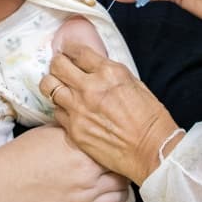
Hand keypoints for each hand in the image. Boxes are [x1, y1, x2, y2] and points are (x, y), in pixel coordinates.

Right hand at [0, 124, 131, 201]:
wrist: (4, 185)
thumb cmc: (22, 155)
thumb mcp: (50, 131)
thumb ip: (74, 127)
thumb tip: (90, 119)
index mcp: (79, 145)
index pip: (112, 137)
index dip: (118, 133)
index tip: (122, 130)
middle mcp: (87, 169)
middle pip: (120, 159)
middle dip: (123, 152)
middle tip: (126, 147)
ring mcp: (86, 191)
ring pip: (122, 182)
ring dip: (123, 172)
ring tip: (120, 166)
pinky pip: (114, 201)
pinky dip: (119, 192)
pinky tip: (116, 185)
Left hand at [40, 44, 179, 184]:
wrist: (152, 151)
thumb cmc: (150, 118)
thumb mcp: (135, 83)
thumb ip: (111, 73)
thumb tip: (95, 68)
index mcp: (109, 73)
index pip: (78, 51)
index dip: (71, 50)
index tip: (69, 53)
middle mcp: (90, 88)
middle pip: (57, 65)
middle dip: (58, 64)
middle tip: (61, 68)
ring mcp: (79, 109)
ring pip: (49, 87)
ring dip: (53, 85)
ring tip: (60, 88)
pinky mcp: (74, 130)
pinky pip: (56, 112)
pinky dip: (61, 109)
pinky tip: (70, 111)